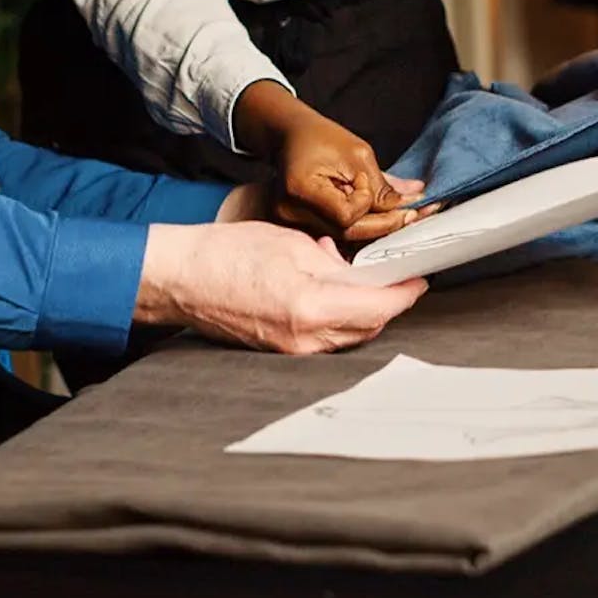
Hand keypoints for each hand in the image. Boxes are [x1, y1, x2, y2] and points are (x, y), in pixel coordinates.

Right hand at [136, 221, 427, 353]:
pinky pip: (324, 339)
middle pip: (369, 327)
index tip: (418, 279)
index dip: (405, 294)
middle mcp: (305, 339)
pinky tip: (326, 292)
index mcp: (311, 308)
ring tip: (352, 277)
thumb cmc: (225, 254)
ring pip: (348, 335)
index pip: (379, 308)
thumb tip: (360, 275)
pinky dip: (336, 317)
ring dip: (361, 311)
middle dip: (387, 303)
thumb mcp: (292, 245)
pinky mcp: (280, 351)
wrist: (180, 279)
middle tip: (393, 276)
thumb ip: (335, 265)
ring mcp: (292, 350)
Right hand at [232, 80, 423, 240]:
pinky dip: (361, 227)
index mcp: (300, 189)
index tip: (365, 181)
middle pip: (347, 233)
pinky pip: (338, 234)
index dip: (364, 203)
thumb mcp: (357, 154)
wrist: (289, 136)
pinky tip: (379, 218)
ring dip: (376, 227)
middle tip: (411, 213)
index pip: (345, 215)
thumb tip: (413, 203)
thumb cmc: (320, 138)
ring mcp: (293, 224)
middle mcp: (291, 213)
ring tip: (398, 214)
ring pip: (345, 237)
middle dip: (383, 224)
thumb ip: (382, 186)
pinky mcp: (300, 228)